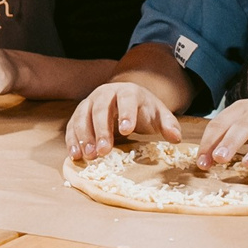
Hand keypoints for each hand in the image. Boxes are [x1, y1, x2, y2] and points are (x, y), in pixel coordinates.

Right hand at [65, 80, 182, 158]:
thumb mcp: (159, 114)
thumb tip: (176, 137)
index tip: (127, 131)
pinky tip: (75, 155)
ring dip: (84, 136)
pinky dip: (72, 140)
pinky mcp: (79, 114)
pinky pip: (72, 125)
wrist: (125, 99)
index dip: (126, 114)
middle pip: (100, 109)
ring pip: (82, 116)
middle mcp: (105, 93)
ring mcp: (89, 102)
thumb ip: (168, 125)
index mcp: (127, 91)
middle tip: (103, 151)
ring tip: (89, 156)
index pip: (126, 100)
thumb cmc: (143, 109)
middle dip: (101, 130)